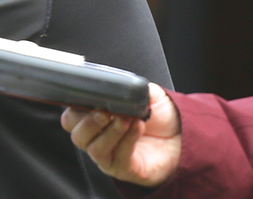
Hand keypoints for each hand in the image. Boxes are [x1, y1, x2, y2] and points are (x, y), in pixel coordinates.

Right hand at [61, 83, 181, 187]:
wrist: (182, 136)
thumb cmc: (159, 116)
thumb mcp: (145, 93)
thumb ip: (130, 86)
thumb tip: (120, 83)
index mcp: (93, 118)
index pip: (71, 116)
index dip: (74, 109)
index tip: (88, 99)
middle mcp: (97, 138)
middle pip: (76, 134)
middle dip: (88, 122)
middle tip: (105, 111)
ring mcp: (108, 155)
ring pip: (94, 148)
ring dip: (110, 132)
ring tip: (126, 119)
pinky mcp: (123, 169)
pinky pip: (119, 157)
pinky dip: (127, 140)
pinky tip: (137, 127)